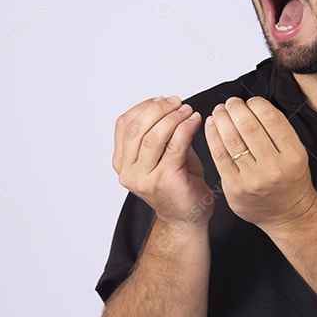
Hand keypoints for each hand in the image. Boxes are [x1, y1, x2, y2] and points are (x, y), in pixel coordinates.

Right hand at [113, 96, 213, 226]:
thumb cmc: (178, 184)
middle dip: (158, 109)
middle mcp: (128, 172)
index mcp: (122, 163)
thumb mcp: (162, 154)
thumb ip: (160, 133)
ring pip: (154, 136)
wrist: (187, 217)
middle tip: (177, 102)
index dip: (143, 107)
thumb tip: (171, 105)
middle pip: (136, 128)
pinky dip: (186, 128)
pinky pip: (175, 146)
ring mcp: (144, 178)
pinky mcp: (165, 180)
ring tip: (187, 111)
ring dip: (173, 118)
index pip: (124, 125)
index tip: (162, 99)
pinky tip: (194, 121)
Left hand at [204, 96, 316, 229]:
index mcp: (293, 155)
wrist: (288, 214)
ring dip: (222, 119)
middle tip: (231, 102)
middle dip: (235, 108)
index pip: (271, 119)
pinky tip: (211, 126)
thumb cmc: (290, 180)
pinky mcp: (235, 187)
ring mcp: (253, 179)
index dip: (256, 104)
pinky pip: (219, 156)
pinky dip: (212, 136)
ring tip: (219, 111)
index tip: (250, 101)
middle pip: (249, 126)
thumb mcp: (297, 153)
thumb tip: (254, 106)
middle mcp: (274, 167)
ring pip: (231, 139)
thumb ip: (279, 131)